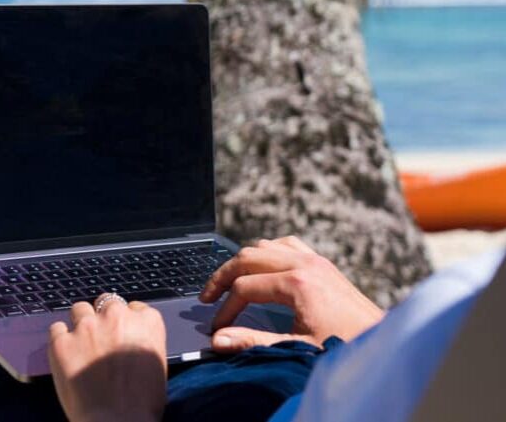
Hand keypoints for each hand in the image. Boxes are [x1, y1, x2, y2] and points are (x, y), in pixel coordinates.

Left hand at [48, 298, 166, 421]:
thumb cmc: (142, 403)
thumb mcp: (156, 364)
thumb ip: (142, 341)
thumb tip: (131, 340)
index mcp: (146, 322)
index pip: (135, 307)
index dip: (127, 320)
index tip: (122, 332)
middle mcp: (117, 316)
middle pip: (107, 302)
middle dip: (103, 317)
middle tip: (101, 337)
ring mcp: (87, 326)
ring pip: (80, 309)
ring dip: (80, 322)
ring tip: (81, 343)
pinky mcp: (62, 341)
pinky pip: (56, 328)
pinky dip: (60, 338)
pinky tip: (65, 353)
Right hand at [201, 236, 384, 352]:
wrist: (384, 343)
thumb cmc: (345, 347)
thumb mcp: (297, 348)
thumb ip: (254, 341)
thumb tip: (218, 339)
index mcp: (297, 283)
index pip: (244, 288)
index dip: (225, 308)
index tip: (217, 328)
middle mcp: (304, 263)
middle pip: (247, 258)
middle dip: (222, 276)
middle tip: (207, 297)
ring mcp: (315, 259)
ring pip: (264, 246)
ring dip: (242, 262)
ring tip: (229, 283)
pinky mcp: (323, 262)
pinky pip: (286, 244)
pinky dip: (267, 252)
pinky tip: (262, 268)